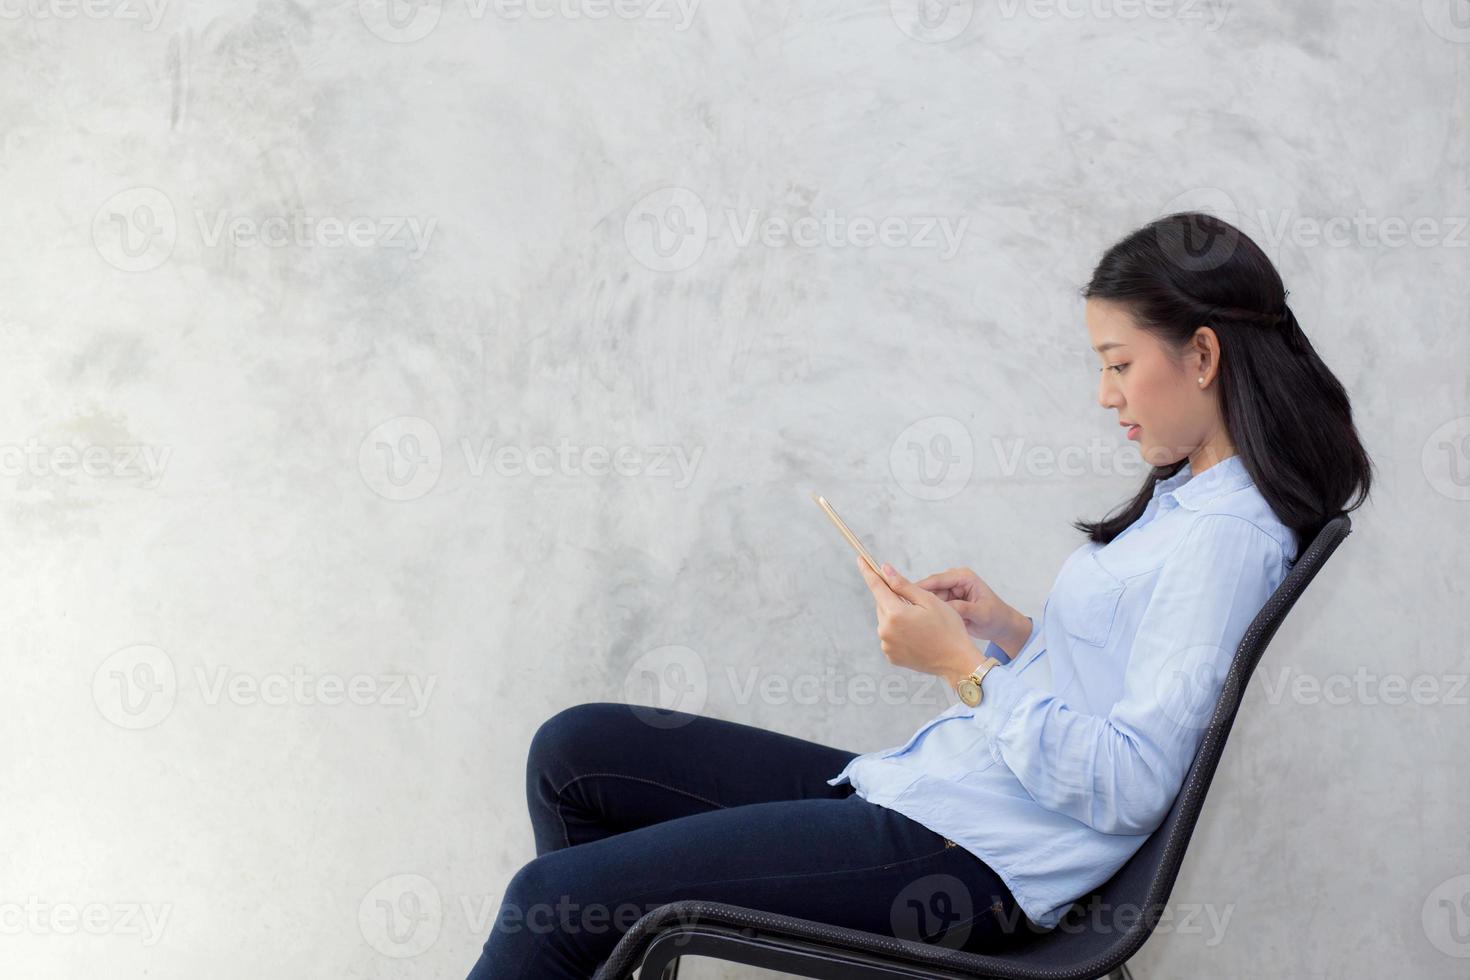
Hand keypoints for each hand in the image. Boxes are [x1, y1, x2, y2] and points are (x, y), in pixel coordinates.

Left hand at [855, 556, 979, 686]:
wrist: (957, 662)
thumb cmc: (948, 629)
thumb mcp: (929, 600)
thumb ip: (903, 585)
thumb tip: (885, 570)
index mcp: (895, 614)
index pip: (876, 586)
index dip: (868, 571)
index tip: (860, 559)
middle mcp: (885, 630)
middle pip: (882, 604)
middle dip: (893, 598)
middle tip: (916, 603)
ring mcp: (887, 645)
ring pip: (886, 620)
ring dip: (897, 615)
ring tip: (921, 623)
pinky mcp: (891, 656)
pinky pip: (890, 636)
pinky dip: (898, 631)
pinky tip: (917, 635)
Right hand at [915, 566, 1014, 641]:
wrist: (1001, 626)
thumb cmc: (996, 617)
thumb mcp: (981, 613)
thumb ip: (963, 608)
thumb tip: (944, 608)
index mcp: (964, 577)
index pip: (937, 580)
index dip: (920, 587)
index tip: (904, 595)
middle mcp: (954, 581)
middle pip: (929, 588)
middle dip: (918, 599)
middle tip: (905, 610)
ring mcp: (949, 591)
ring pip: (928, 598)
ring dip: (922, 607)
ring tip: (911, 619)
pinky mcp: (947, 602)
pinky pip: (932, 606)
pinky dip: (927, 613)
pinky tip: (919, 622)